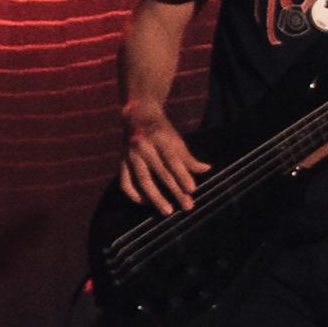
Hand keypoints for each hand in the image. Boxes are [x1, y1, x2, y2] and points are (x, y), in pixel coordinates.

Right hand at [119, 100, 205, 215]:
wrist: (137, 115)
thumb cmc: (162, 131)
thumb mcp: (176, 139)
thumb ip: (189, 156)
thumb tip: (206, 169)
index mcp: (158, 137)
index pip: (172, 159)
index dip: (182, 175)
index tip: (192, 189)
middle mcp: (142, 146)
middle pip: (159, 173)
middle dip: (174, 191)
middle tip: (186, 206)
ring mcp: (129, 155)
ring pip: (142, 181)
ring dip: (155, 198)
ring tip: (168, 211)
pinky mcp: (120, 162)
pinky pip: (125, 184)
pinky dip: (135, 196)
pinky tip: (147, 203)